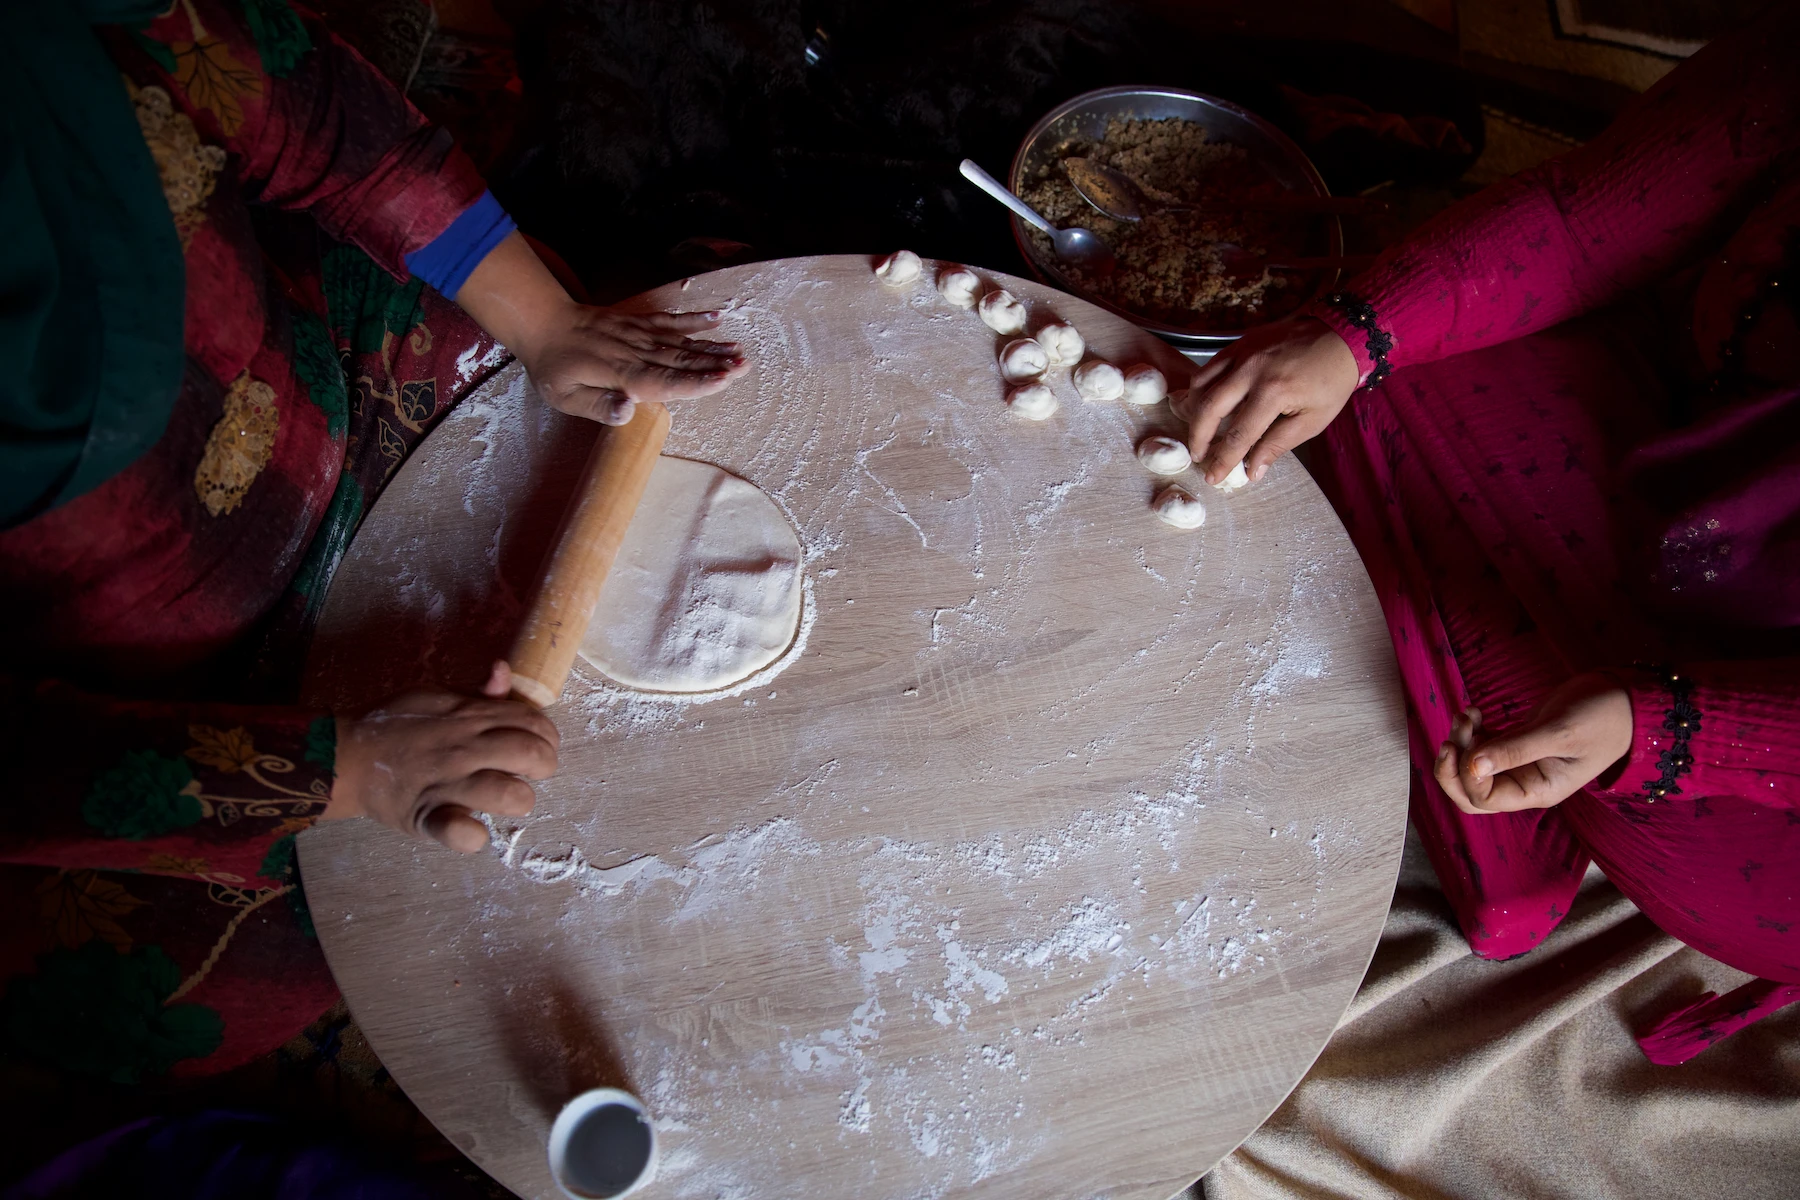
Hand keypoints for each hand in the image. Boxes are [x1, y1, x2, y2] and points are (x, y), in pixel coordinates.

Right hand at [325, 661, 559, 851]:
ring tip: (504, 799)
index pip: (533, 723)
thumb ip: (476, 693)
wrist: (345, 756)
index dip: (547, 737)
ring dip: (517, 800)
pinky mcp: (425, 817)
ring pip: (507, 793)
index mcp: (470, 717)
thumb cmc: (396, 726)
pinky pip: (460, 831)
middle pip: (531, 755)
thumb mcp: (437, 697)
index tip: (538, 746)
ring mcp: (445, 783)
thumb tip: (503, 672)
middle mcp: (463, 748)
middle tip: (528, 774)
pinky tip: (472, 828)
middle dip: (544, 766)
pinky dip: (472, 835)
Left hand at [453, 231, 747, 424]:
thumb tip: (628, 411)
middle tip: (745, 367)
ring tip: (741, 352)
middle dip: (715, 364)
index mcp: (620, 372)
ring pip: (681, 341)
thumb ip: (598, 405)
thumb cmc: (554, 367)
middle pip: (681, 360)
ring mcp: (638, 334)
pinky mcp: (638, 323)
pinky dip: (694, 319)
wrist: (542, 322)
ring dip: (712, 347)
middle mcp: (635, 351)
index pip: (665, 380)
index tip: (723, 380)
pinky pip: (670, 320)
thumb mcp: (564, 396)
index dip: (695, 382)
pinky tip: (717, 318)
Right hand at [1182, 316, 1358, 484]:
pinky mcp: (1240, 343)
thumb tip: (1251, 471)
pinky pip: (1209, 367)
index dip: (1223, 460)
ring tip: (1199, 431)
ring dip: (1194, 412)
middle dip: (1198, 438)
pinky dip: (1200, 388)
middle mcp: (1252, 370)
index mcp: (1273, 392)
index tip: (1213, 477)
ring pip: (1201, 385)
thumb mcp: (1312, 420)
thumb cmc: (1331, 382)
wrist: (1341, 337)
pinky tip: (1204, 403)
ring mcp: (1243, 353)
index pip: (1238, 435)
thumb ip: (1278, 445)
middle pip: (1209, 409)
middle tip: (1198, 456)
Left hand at [1434, 673, 1632, 814]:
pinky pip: (1479, 747)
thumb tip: (1473, 765)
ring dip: (1460, 742)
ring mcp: (1517, 764)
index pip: (1483, 799)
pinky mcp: (1514, 744)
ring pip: (1471, 767)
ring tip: (1469, 714)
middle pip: (1469, 793)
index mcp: (1537, 791)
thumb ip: (1517, 749)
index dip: (1467, 776)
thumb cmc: (1602, 718)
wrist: (1623, 698)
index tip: (1472, 743)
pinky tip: (1475, 711)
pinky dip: (1470, 731)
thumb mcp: (1559, 732)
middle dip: (1453, 766)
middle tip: (1455, 733)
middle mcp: (1523, 783)